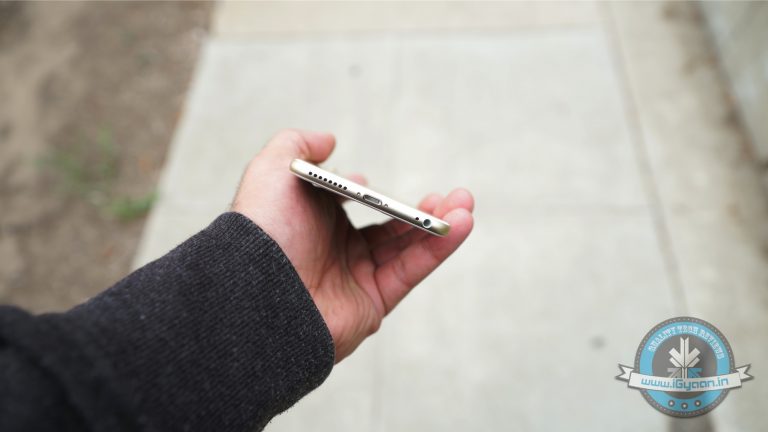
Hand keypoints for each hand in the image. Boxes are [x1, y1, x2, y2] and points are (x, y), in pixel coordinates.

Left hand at [232, 130, 473, 361]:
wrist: (259, 288)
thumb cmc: (263, 229)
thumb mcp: (273, 170)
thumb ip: (298, 144)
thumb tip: (330, 139)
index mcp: (315, 224)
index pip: (353, 208)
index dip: (367, 195)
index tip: (366, 184)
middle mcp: (336, 252)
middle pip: (391, 230)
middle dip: (422, 211)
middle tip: (454, 195)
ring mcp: (355, 279)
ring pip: (407, 250)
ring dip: (439, 225)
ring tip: (466, 204)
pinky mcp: (372, 303)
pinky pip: (411, 271)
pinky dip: (438, 248)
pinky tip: (460, 224)